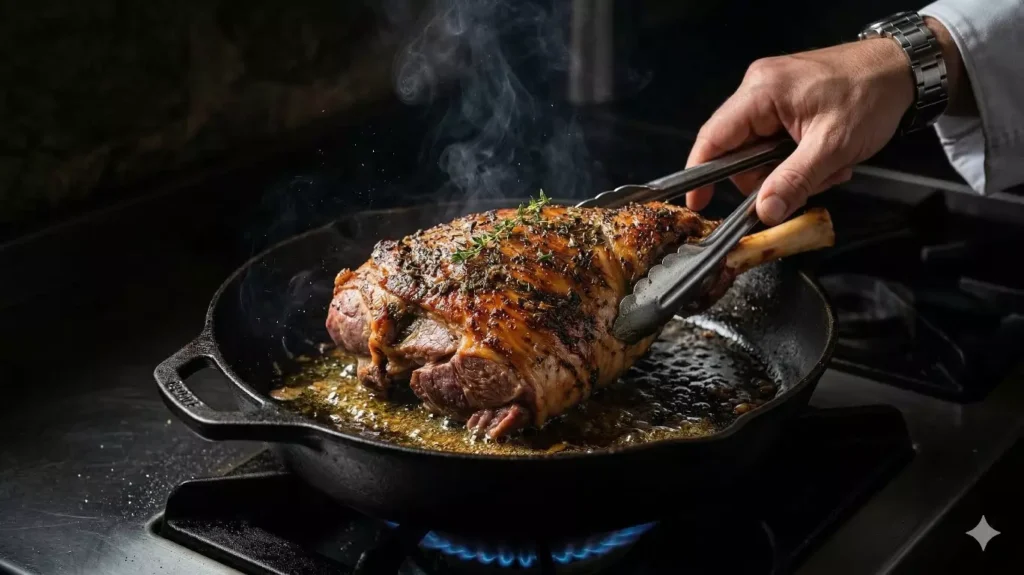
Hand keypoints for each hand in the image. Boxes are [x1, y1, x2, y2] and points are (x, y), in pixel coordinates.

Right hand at [685, 37, 922, 224]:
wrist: (905, 69)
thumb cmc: (871, 95)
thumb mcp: (832, 147)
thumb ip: (793, 181)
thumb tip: (764, 213)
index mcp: (760, 92)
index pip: (713, 138)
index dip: (700, 174)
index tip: (698, 205)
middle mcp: (758, 88)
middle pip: (737, 150)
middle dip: (769, 176)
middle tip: (806, 184)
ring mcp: (771, 94)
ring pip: (759, 151)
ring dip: (790, 170)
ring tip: (827, 167)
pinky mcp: (786, 103)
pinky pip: (776, 142)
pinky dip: (798, 158)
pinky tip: (826, 157)